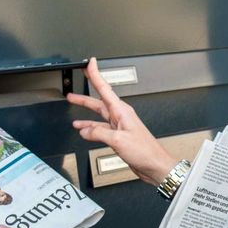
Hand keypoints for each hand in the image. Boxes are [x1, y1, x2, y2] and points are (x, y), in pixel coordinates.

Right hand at [67, 57, 176, 185]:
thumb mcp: (118, 140)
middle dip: (85, 93)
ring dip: (85, 111)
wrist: (154, 164)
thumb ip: (98, 133)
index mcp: (122, 111)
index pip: (104, 88)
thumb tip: (85, 130)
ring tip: (73, 104)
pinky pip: (101, 128)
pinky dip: (91, 128)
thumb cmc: (144, 150)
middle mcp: (120, 116)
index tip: (90, 63)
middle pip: (98, 100)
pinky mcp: (119, 136)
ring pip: (98, 114)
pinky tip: (83, 130)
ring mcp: (119, 126)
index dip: (95, 74)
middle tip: (75, 85)